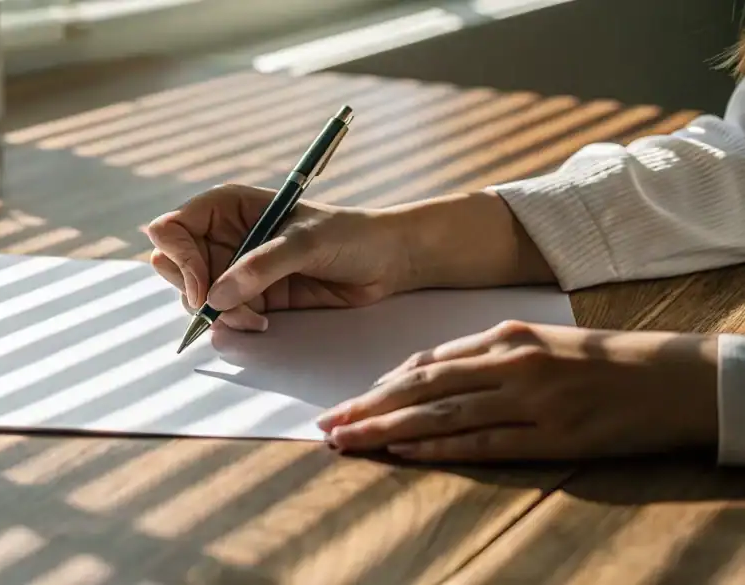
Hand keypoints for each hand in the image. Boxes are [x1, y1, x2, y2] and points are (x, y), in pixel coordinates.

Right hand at [145, 184, 406, 330]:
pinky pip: (222, 316)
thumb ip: (260, 266)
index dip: (178, 259)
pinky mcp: (250, 296)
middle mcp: (223, 236)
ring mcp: (234, 268)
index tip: (202, 289)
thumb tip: (215, 298)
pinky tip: (263, 322)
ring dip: (220, 314)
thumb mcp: (305, 242)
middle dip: (195, 292)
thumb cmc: (349, 235)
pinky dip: (235, 324)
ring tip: (256, 317)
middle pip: (174, 266)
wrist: (384, 262)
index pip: (172, 229)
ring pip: (195, 297)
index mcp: (227, 207)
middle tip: (228, 307)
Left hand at [316, 320, 719, 461]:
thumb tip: (427, 371)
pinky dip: (438, 446)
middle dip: (368, 405)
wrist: (671, 379)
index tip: (348, 399)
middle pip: (422, 387)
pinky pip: (482, 442)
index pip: (428, 362)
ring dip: (387, 429)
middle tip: (326, 422)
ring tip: (347, 441)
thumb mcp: (539, 342)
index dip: (382, 383)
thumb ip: (485, 355)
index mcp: (504, 337)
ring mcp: (530, 399)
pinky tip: (402, 451)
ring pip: (441, 415)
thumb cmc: (599, 361)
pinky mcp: (550, 435)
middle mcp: (510, 364)